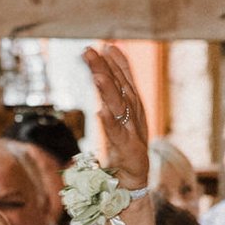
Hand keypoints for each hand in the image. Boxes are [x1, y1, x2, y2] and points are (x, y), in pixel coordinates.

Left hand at [80, 43, 152, 189]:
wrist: (133, 178)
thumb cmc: (126, 143)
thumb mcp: (120, 113)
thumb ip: (116, 84)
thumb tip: (108, 53)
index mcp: (132, 105)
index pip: (123, 78)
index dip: (115, 62)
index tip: (103, 46)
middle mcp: (134, 114)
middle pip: (119, 88)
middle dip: (105, 69)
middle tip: (90, 52)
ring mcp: (131, 131)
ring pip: (118, 107)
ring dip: (108, 91)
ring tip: (97, 76)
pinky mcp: (127, 150)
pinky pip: (116, 135)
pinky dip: (109, 124)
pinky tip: (101, 113)